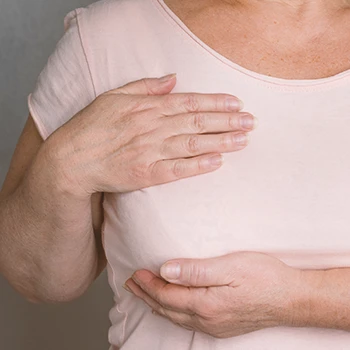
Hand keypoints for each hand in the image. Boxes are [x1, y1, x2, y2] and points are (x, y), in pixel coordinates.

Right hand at [47, 74, 255, 195]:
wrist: (73, 158)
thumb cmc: (92, 125)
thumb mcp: (115, 95)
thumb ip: (146, 86)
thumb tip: (173, 78)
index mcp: (147, 107)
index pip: (190, 102)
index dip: (216, 102)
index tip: (237, 104)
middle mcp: (153, 127)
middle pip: (197, 121)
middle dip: (227, 121)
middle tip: (251, 122)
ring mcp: (150, 151)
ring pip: (193, 144)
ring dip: (220, 142)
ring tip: (243, 140)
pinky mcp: (146, 173)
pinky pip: (177, 169)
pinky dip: (198, 166)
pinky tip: (217, 162)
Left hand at [125, 252, 301, 337]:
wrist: (292, 298)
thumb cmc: (263, 277)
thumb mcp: (229, 266)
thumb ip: (195, 270)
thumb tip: (166, 270)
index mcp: (206, 304)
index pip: (167, 295)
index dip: (149, 284)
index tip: (136, 273)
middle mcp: (207, 319)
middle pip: (167, 308)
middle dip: (147, 295)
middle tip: (131, 284)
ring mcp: (215, 326)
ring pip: (176, 317)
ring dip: (157, 304)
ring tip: (144, 296)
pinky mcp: (223, 326)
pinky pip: (188, 322)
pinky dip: (173, 313)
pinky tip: (171, 309)